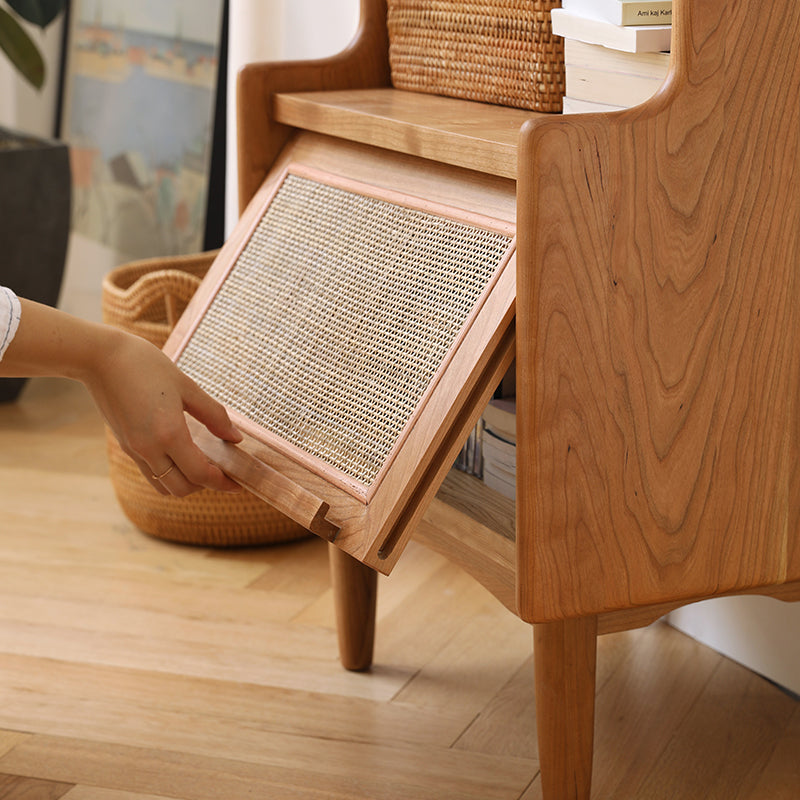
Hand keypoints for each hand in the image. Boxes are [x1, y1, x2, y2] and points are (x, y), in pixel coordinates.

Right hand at [86, 331, 242, 496]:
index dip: (222, 483)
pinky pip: (151, 473)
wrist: (99, 358)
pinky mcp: (125, 445)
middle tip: (223, 472)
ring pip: (163, 486)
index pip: (200, 474)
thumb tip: (235, 438)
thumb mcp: (187, 386)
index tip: (238, 483)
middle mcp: (149, 449)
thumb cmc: (145, 365)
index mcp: (168, 434)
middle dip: (206, 485)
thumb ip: (214, 414)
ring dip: (186, 482)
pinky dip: (169, 474)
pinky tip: (182, 456)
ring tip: (203, 465)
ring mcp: (134, 450)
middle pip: (182, 488)